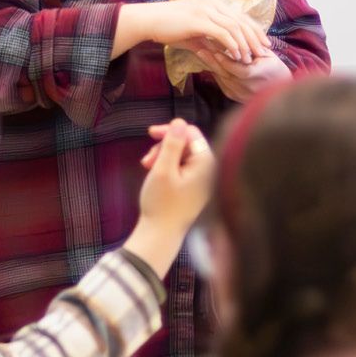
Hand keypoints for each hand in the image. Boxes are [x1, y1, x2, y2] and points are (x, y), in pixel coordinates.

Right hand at [124, 119, 213, 274]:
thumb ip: (172, 143)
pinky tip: (155, 175)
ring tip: (147, 168)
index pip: (191, 133)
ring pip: (182, 156)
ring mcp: (203, 180)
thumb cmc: (162, 203)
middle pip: (186, 144)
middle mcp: (209, 170)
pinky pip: (182, 168)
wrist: (161, 235)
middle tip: (146, 160)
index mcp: (206, 163)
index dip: (170, 130)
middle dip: (164, 147)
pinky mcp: (195, 188)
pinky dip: (167, 168)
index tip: (149, 134)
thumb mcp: (163, 169)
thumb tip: (179, 121)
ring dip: (162, 157)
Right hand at [145, 0, 271, 63]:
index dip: (254, 30)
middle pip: (242, 20)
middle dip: (255, 38)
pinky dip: (232, 45)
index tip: (262, 44)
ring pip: (235, 27)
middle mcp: (213, 3)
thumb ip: (208, 41)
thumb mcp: (193, 34)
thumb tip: (221, 53)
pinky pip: (223, 33)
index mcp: (213, 3)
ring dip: (244, 44)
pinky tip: (236, 56)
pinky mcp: (200, 19)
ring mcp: (206, 10)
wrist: (149, 20)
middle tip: (264, 52)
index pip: (240, 16)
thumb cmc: (168, 27)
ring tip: (249, 58)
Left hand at [196, 48, 290, 102]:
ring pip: (221, 79)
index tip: (214, 49)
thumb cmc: (275, 67)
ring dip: (211, 65)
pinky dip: (215, 72)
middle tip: (200, 49)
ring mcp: (240, 95)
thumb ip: (253, 48)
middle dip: (212, 61)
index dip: (226, 61)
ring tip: (201, 52)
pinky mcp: (234, 97)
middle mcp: (248, 88)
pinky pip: (222, 84)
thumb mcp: (268, 56)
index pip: (239, 69)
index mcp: (259, 75)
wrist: (281, 89)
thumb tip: (237, 37)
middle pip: (226, 74)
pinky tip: (208, 62)